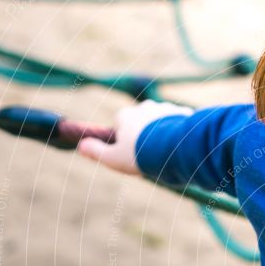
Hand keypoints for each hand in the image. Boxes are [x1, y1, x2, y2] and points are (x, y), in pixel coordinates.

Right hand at [77, 99, 193, 173]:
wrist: (174, 149)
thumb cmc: (140, 154)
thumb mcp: (113, 158)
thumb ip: (96, 151)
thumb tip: (81, 146)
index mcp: (125, 115)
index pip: (121, 124)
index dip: (126, 140)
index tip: (132, 153)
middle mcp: (144, 107)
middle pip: (143, 121)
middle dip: (146, 134)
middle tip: (151, 154)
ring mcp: (165, 108)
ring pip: (162, 121)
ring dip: (164, 132)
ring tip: (168, 151)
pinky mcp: (183, 112)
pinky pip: (181, 122)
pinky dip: (181, 132)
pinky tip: (183, 145)